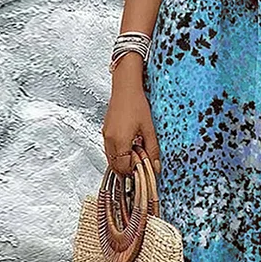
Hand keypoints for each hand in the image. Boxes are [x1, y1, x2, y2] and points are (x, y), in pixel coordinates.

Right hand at [101, 57, 160, 176]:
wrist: (125, 89)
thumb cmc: (137, 104)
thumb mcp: (149, 128)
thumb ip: (152, 149)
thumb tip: (155, 166)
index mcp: (120, 141)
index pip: (124, 167)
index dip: (134, 172)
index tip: (143, 171)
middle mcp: (109, 140)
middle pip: (115, 166)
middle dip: (127, 170)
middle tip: (140, 167)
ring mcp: (105, 136)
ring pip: (111, 159)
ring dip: (122, 162)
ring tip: (137, 157)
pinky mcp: (105, 131)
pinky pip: (109, 150)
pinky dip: (118, 154)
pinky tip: (129, 148)